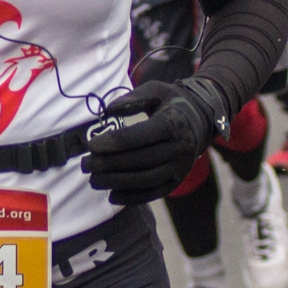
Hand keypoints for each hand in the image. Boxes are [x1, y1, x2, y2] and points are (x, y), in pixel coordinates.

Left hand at [83, 78, 227, 204]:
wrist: (202, 120)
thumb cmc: (171, 102)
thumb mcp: (156, 90)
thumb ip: (133, 98)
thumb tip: (107, 111)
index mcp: (173, 123)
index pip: (142, 136)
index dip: (116, 142)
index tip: (92, 145)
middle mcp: (179, 147)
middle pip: (142, 160)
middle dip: (111, 164)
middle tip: (85, 164)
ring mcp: (180, 167)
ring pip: (147, 179)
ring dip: (118, 182)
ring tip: (93, 180)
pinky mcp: (177, 181)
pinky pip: (155, 193)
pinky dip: (133, 197)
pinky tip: (112, 196)